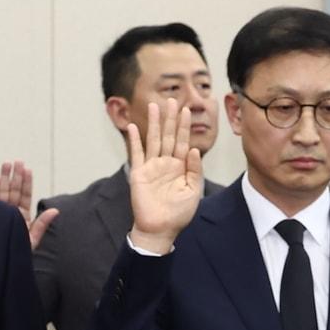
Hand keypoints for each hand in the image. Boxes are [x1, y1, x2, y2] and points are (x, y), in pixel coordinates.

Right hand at [0, 159, 58, 250]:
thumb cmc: (16, 255)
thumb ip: (42, 224)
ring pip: (2, 193)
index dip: (26, 183)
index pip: (25, 196)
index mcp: (22, 218)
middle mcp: (10, 214)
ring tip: (6, 164)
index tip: (27, 170)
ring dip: (4, 178)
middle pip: (13, 191)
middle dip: (15, 176)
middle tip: (17, 161)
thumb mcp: (32, 240)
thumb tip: (56, 210)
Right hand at [127, 98, 202, 253]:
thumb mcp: (193, 190)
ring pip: (154, 140)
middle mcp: (166, 164)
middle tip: (171, 99)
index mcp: (180, 167)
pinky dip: (135, 140)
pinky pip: (136, 154)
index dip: (184, 126)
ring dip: (154, 123)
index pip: (183, 142)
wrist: (160, 229)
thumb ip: (195, 169)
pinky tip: (134, 127)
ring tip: (154, 106)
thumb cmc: (178, 214)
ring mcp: (151, 168)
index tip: (186, 110)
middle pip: (169, 136)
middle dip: (170, 118)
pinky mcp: (139, 174)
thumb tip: (194, 149)